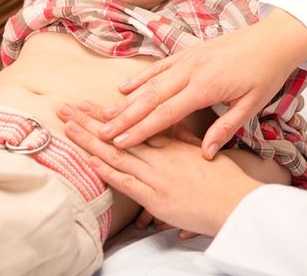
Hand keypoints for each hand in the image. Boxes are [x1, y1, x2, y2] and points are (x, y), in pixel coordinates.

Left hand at [59, 104, 260, 236]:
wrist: (239, 202)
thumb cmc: (226, 180)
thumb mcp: (204, 151)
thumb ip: (184, 140)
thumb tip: (171, 127)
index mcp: (171, 144)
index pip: (134, 123)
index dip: (111, 114)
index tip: (90, 105)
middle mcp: (161, 155)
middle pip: (120, 134)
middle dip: (92, 120)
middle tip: (67, 108)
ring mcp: (157, 176)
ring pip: (118, 154)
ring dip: (92, 140)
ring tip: (69, 127)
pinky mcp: (157, 197)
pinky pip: (128, 182)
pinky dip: (109, 172)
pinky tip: (91, 160)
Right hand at [99, 10, 306, 157]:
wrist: (272, 39)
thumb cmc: (265, 73)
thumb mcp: (251, 105)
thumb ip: (225, 128)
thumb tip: (205, 153)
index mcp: (205, 87)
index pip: (166, 113)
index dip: (141, 130)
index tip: (120, 143)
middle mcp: (190, 71)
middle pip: (150, 98)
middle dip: (124, 118)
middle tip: (101, 133)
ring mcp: (187, 59)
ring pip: (150, 82)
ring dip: (126, 100)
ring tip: (104, 115)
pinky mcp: (188, 52)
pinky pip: (159, 67)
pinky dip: (140, 78)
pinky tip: (124, 88)